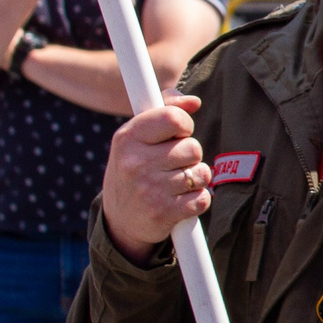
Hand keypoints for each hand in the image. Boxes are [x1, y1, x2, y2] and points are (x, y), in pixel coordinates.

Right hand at [102, 92, 208, 262]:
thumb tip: (193, 101)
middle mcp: (135, 162)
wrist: (119, 221)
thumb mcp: (138, 137)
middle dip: (190, 156)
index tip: (178, 134)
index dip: (184, 125)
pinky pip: (203, 198)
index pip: (174, 118)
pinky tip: (180, 200)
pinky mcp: (163, 213)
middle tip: (173, 164)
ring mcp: (149, 189)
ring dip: (196, 178)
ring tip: (176, 183)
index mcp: (127, 137)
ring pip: (202, 173)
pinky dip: (198, 199)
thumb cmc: (135, 169)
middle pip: (193, 148)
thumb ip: (166, 110)